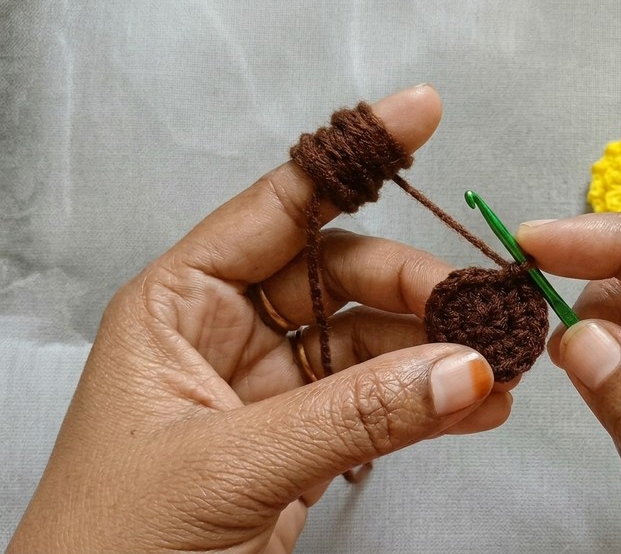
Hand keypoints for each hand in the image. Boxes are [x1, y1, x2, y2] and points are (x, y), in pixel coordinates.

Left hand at [8, 86, 515, 553]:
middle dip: (419, 286)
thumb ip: (352, 413)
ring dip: (439, 350)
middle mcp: (230, 332)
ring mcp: (274, 388)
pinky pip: (383, 402)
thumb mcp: (230, 463)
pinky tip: (475, 405)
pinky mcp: (307, 440)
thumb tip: (459, 369)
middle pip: (346, 276)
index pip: (280, 208)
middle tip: (480, 303)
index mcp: (181, 305)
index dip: (352, 161)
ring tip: (498, 358)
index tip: (416, 119)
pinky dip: (432, 403)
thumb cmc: (112, 545)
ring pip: (374, 342)